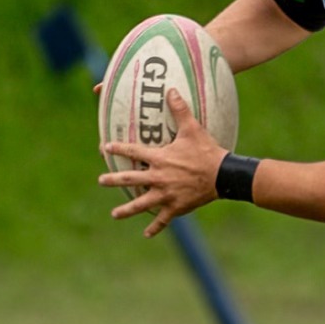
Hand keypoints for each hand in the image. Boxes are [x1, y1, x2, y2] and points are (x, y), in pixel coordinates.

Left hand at [99, 88, 227, 237]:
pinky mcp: (176, 207)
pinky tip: (146, 233)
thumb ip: (180, 110)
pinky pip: (162, 219)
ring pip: (141, 204)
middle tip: (101, 181)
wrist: (223, 175)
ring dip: (126, 210)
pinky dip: (155, 227)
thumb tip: (171, 90)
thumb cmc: (206, 151)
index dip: (118, 148)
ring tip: (115, 214)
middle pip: (130, 180)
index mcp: (159, 158)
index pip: (133, 151)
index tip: (105, 147)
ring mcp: (165, 195)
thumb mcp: (193, 129)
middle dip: (113, 180)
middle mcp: (158, 178)